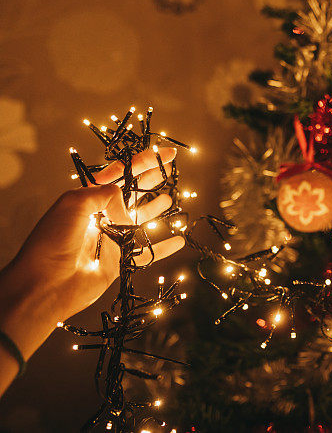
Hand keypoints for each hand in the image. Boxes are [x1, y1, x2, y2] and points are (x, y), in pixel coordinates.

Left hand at [0, 148, 184, 360]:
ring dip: (155, 208)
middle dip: (150, 179)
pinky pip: (147, 253)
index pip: (117, 174)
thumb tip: (126, 208)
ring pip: (140, 219)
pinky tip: (179, 240)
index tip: (163, 154)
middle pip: (131, 193)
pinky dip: (163, 247)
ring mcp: (111, 238)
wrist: (45, 285)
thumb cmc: (52, 241)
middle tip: (169, 169)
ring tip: (169, 199)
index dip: (140, 162)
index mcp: (86, 198)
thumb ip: (106, 194)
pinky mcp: (119, 261)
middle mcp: (99, 216)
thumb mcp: (75, 203)